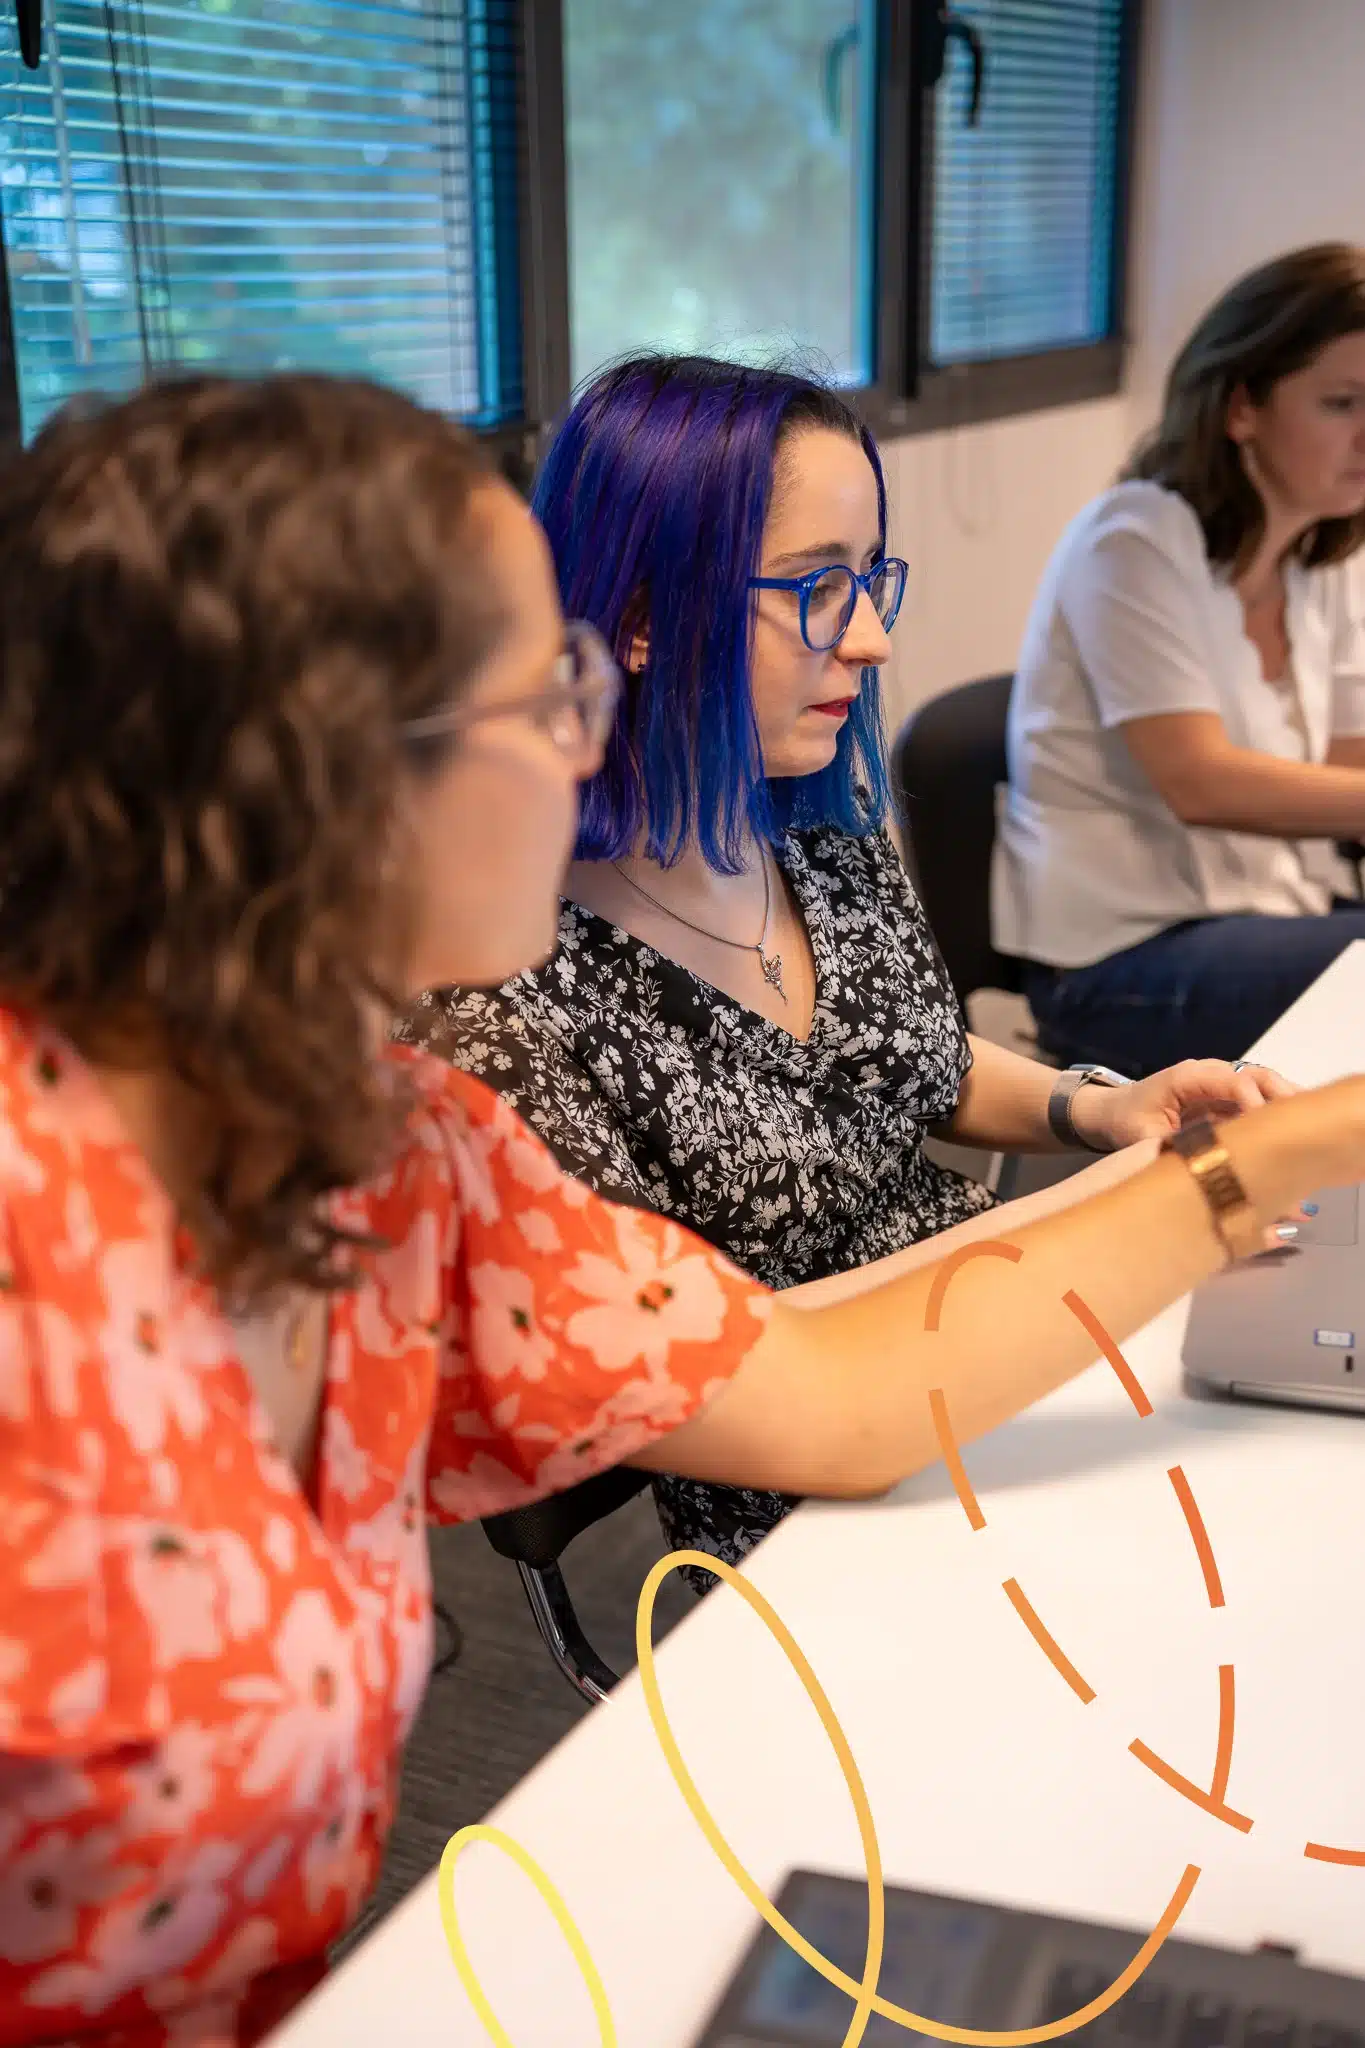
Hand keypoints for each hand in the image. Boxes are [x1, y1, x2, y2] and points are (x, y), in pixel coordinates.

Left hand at [1069, 1058, 1298, 1152]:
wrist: (1110, 1112)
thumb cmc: (1125, 1122)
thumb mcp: (1144, 1138)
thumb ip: (1177, 1145)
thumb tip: (1210, 1160)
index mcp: (1187, 1077)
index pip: (1233, 1082)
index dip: (1255, 1104)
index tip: (1270, 1130)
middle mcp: (1207, 1072)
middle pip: (1255, 1075)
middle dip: (1281, 1097)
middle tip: (1302, 1125)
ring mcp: (1217, 1082)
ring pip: (1260, 1083)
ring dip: (1283, 1102)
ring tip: (1305, 1128)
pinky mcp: (1222, 1096)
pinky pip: (1254, 1097)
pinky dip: (1273, 1109)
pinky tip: (1290, 1130)